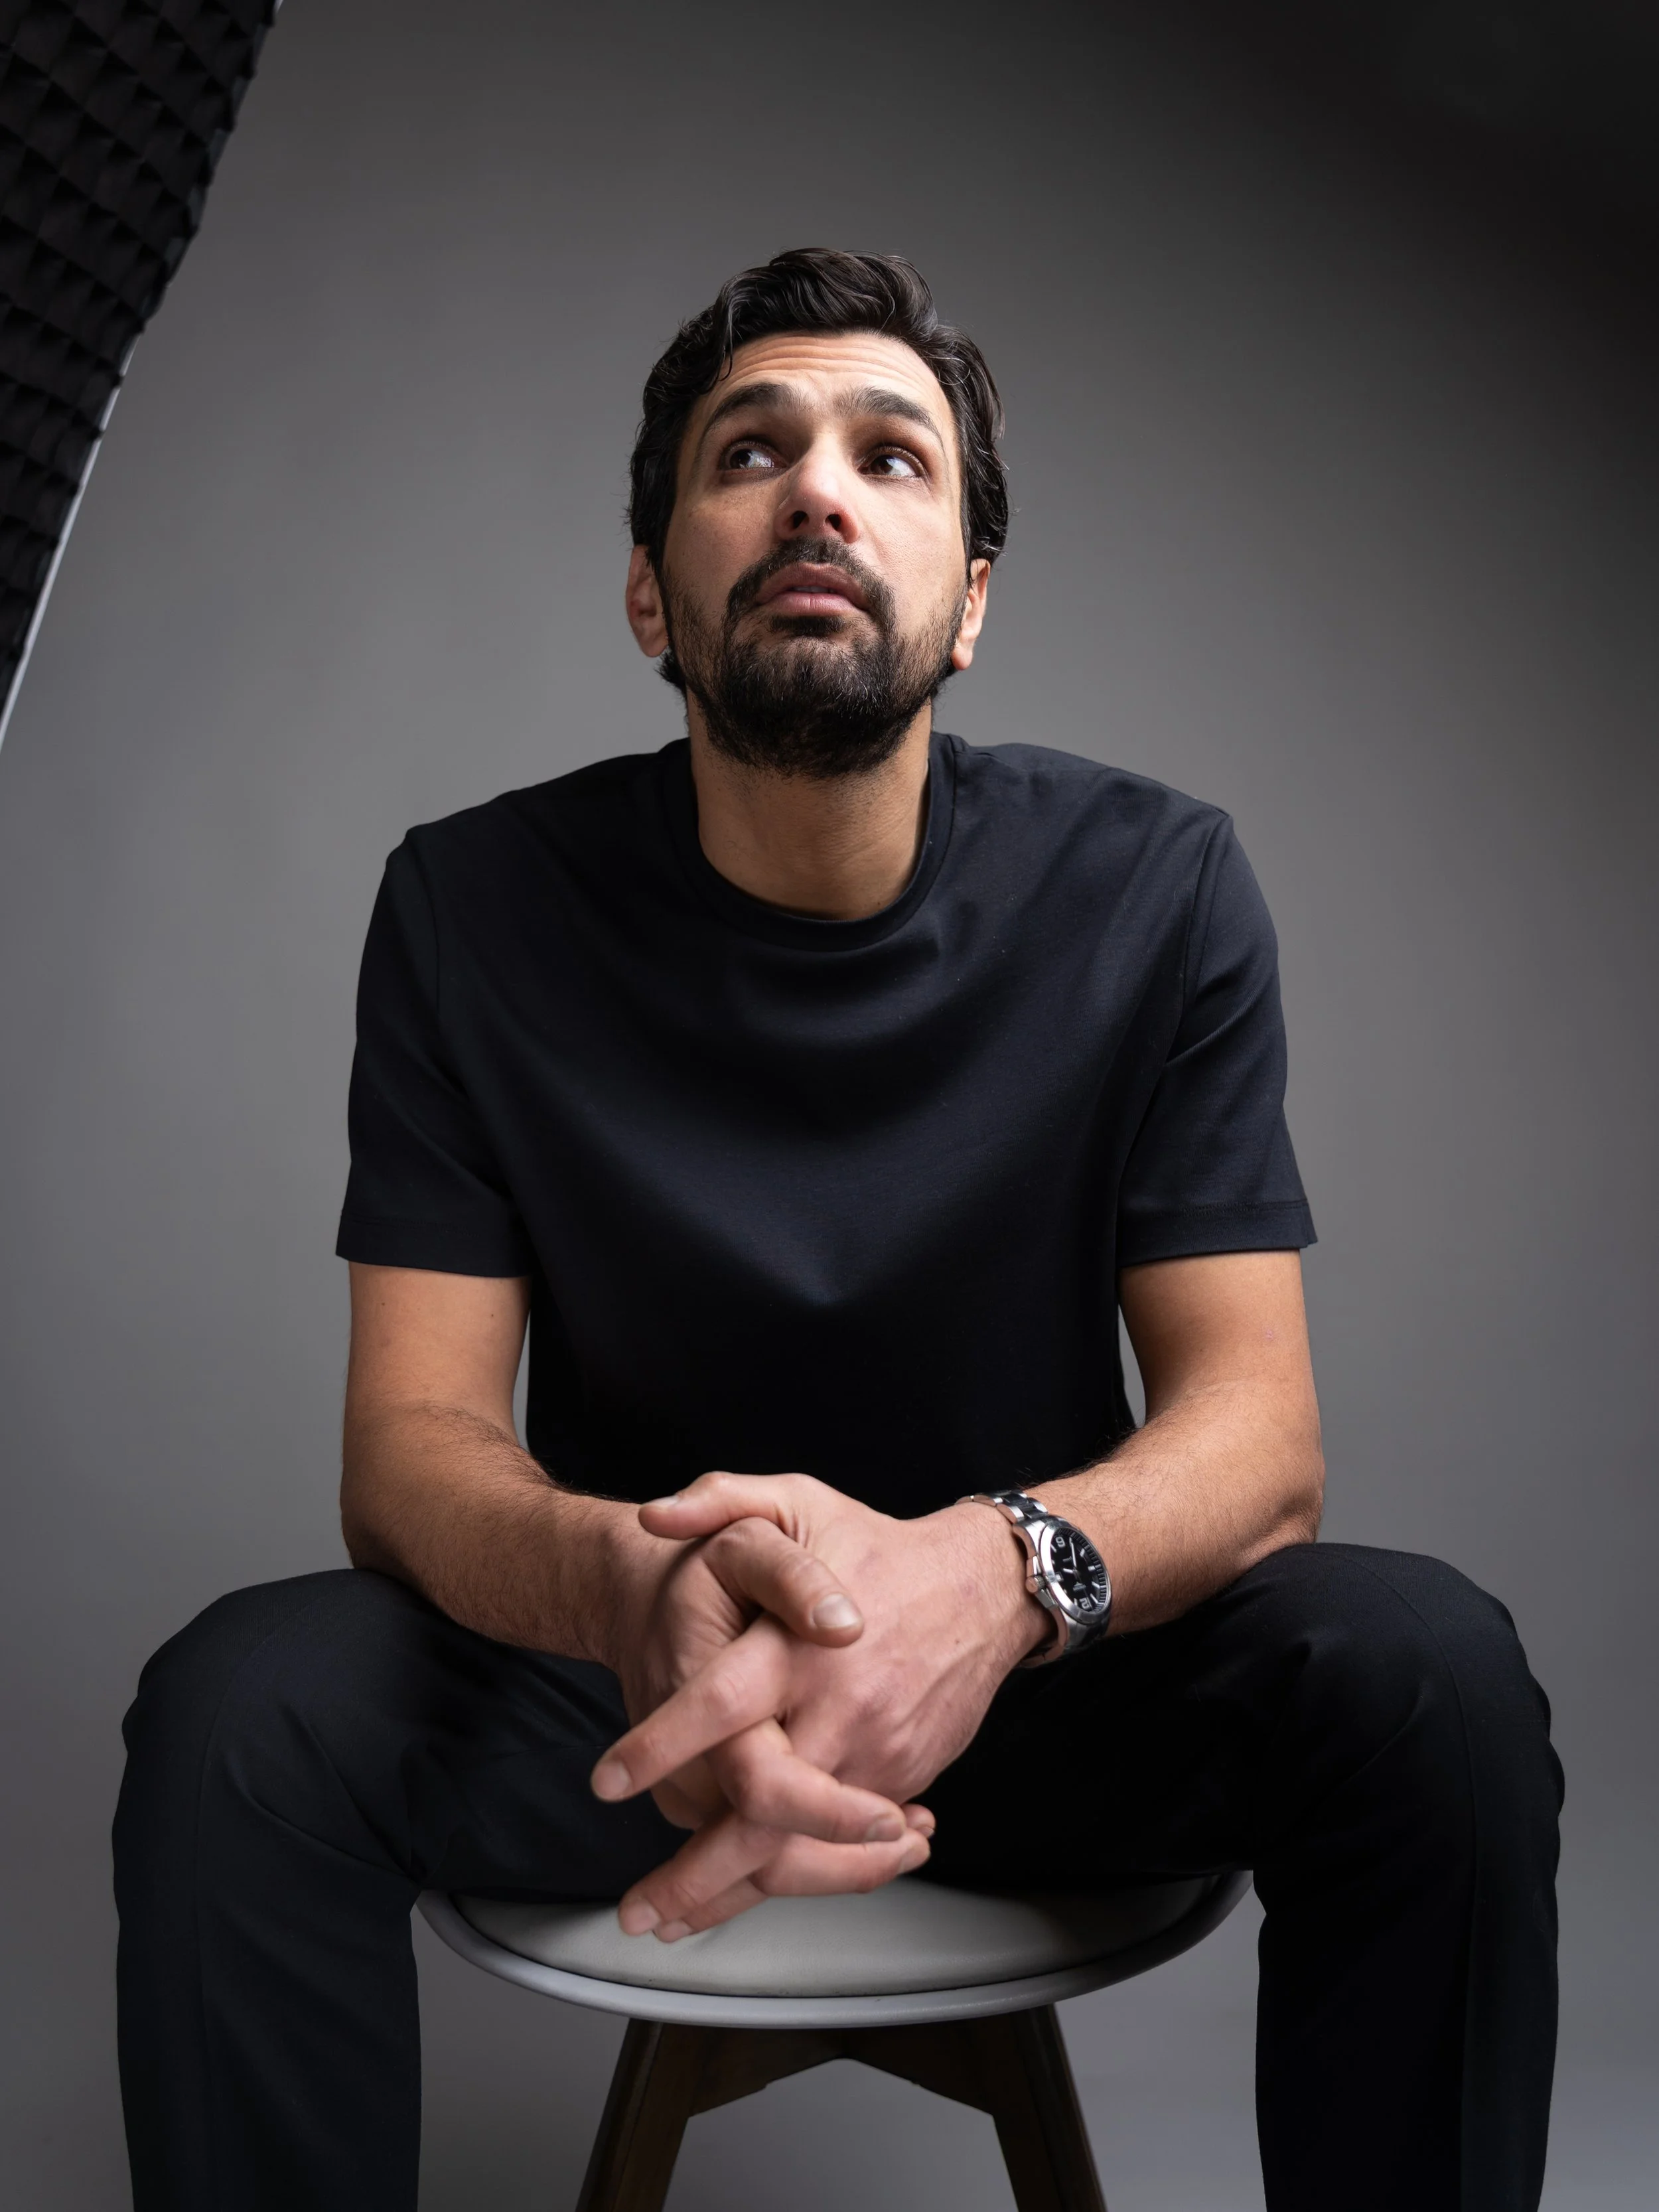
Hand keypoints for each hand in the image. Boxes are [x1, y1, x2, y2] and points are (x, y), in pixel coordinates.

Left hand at [594, 1473, 1044, 1935]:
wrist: (983, 1586)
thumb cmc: (876, 1546)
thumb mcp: (796, 1501)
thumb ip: (720, 1500)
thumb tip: (653, 1516)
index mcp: (800, 1644)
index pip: (721, 1704)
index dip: (660, 1746)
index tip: (608, 1780)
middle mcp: (838, 1707)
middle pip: (763, 1810)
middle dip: (695, 1872)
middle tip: (638, 1908)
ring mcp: (874, 1752)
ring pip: (803, 1846)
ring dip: (736, 1895)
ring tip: (675, 1921)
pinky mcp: (900, 1779)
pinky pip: (843, 1844)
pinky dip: (797, 1875)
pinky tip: (748, 1893)